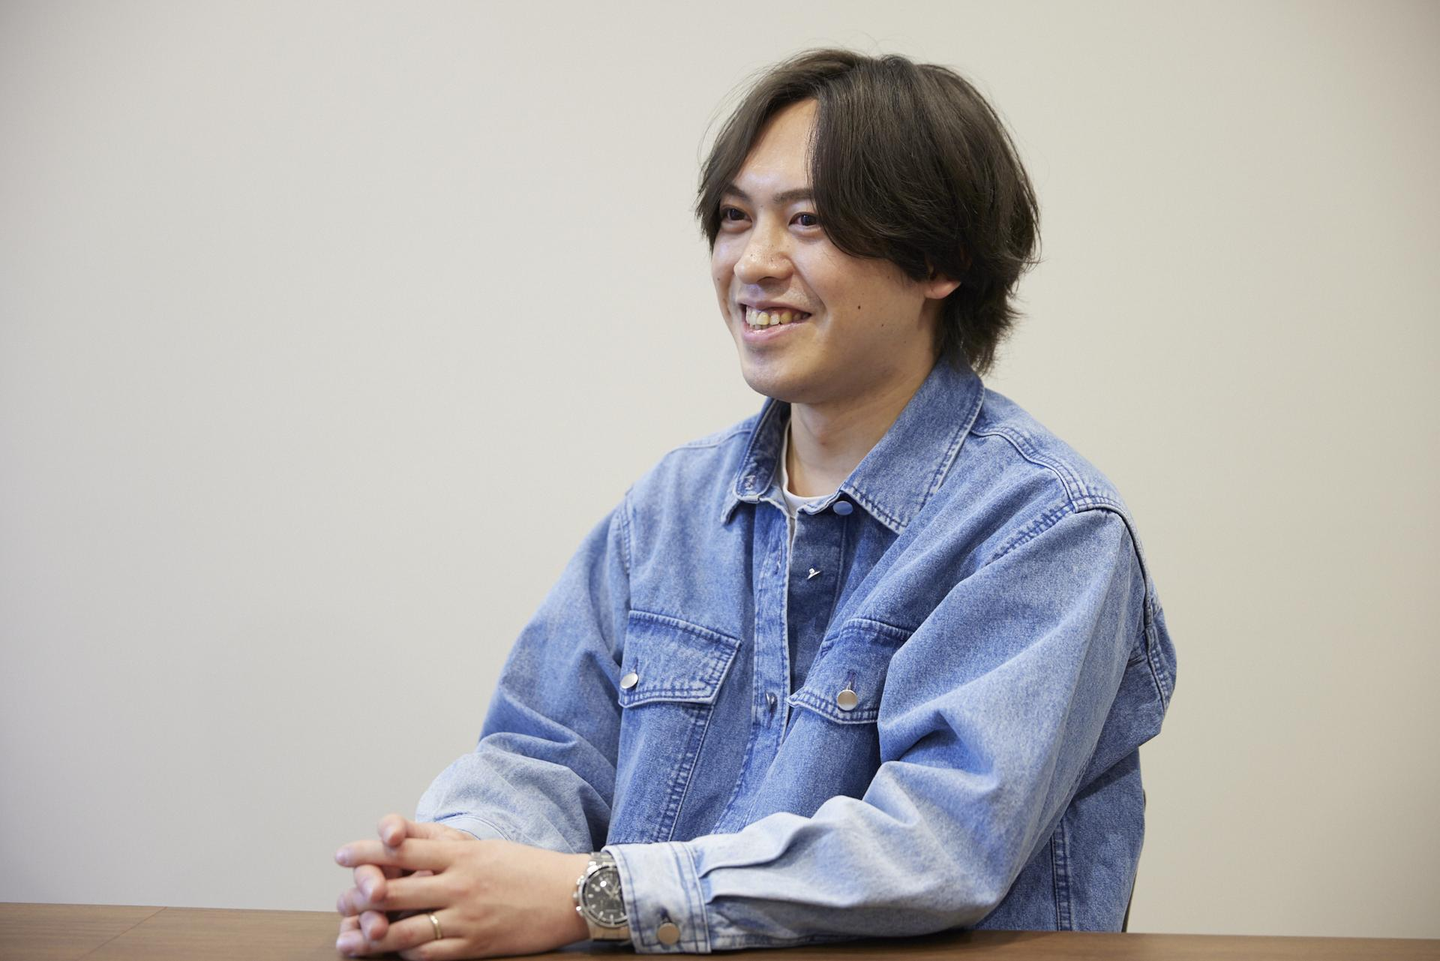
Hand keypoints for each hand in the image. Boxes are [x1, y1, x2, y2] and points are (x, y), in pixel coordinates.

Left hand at [334, 827, 590, 958]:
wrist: (570, 895)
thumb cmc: (527, 868)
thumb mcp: (485, 846)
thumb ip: (445, 845)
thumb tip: (404, 840)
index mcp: (461, 854)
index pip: (404, 848)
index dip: (368, 851)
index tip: (343, 856)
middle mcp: (459, 884)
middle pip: (395, 888)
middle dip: (361, 896)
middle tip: (340, 901)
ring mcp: (466, 917)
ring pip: (404, 928)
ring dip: (372, 934)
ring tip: (351, 937)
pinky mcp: (475, 946)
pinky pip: (429, 953)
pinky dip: (405, 953)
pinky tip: (392, 952)